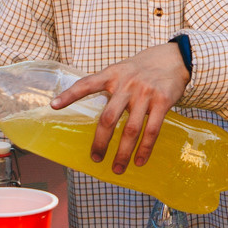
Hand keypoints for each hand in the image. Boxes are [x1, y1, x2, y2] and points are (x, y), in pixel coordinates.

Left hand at [55, 42, 189, 173]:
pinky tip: (139, 161)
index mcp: (112, 75)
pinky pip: (152, 130)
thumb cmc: (143, 69)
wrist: (174, 58)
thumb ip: (108, 87)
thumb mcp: (121, 70)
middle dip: (100, 141)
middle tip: (95, 158)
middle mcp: (127, 84)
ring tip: (117, 168)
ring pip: (131, 129)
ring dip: (123, 152)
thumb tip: (96, 114)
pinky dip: (145, 148)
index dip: (69, 95)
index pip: (86, 84)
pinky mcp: (162, 101)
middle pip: (109, 118)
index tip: (53, 105)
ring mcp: (145, 94)